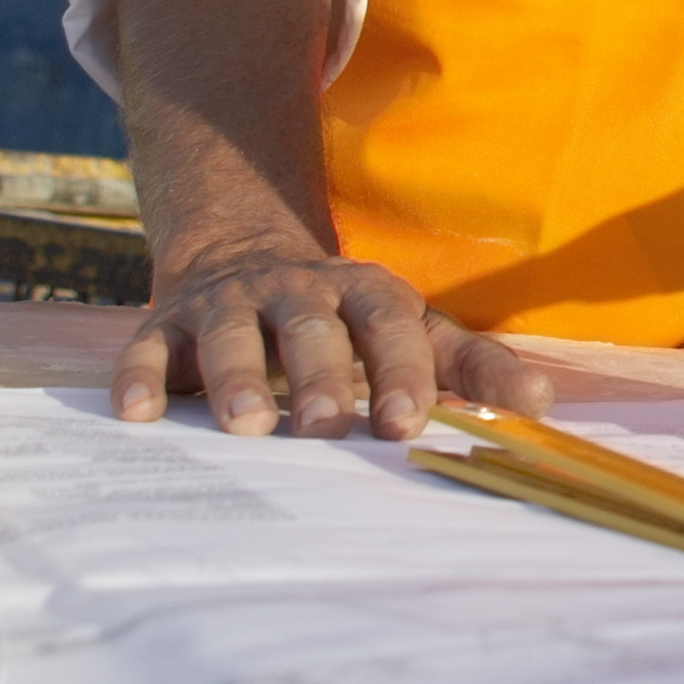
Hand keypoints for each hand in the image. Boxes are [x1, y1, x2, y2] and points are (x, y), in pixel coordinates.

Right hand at [111, 232, 551, 439]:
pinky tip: (138, 413)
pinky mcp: (167, 323)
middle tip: (329, 425)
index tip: (408, 422)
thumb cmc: (347, 322)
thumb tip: (544, 405)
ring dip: (240, 376)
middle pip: (312, 328)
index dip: (400, 371)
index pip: (391, 327)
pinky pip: (148, 347)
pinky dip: (140, 376)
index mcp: (366, 294)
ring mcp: (230, 304)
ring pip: (233, 333)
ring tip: (248, 424)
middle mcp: (298, 293)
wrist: (244, 258)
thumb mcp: (411, 334)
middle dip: (323, 374)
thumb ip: (472, 369)